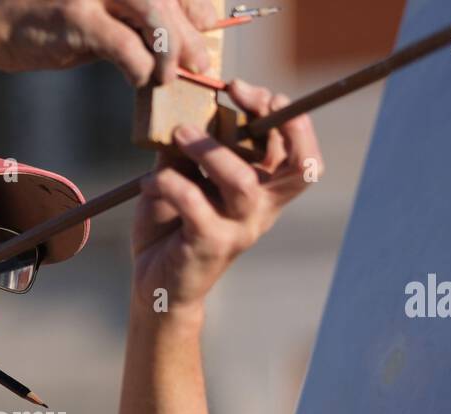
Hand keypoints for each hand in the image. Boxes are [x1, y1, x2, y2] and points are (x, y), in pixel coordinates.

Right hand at [0, 0, 220, 85]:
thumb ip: (133, 18)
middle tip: (200, 63)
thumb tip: (179, 38)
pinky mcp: (75, 17)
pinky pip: (123, 44)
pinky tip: (141, 80)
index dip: (196, 4)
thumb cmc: (51, 21)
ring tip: (168, 76)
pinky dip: (140, 66)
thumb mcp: (99, 11)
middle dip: (190, 33)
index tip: (208, 28)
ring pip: (153, 14)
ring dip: (169, 50)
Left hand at [130, 79, 323, 319]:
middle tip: (236, 93)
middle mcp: (261, 210)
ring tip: (179, 132)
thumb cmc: (172, 225)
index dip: (286, 116)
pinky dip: (170, 183)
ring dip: (211, 149)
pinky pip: (195, 205)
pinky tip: (150, 181)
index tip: (244, 91)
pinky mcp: (209, 246)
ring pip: (243, 183)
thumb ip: (190, 146)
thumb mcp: (182, 176)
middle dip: (276, 120)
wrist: (156, 285)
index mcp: (264, 190)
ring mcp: (238, 230)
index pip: (300, 152)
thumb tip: (186, 104)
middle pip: (299, 166)